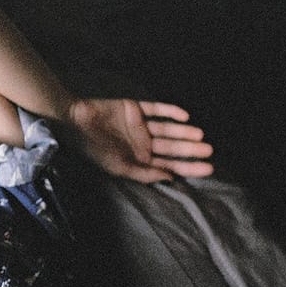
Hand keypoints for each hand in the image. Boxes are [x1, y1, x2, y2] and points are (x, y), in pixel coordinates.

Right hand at [70, 99, 213, 182]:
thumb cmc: (94, 149)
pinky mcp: (135, 108)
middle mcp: (142, 143)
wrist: (76, 122)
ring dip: (184, 132)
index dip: (188, 167)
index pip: (168, 165)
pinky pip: (156, 109)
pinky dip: (170, 111)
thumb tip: (170, 178)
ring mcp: (140, 126)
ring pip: (168, 130)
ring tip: (200, 134)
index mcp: (139, 159)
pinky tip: (184, 116)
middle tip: (210, 150)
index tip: (209, 168)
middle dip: (190, 150)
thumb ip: (144, 173)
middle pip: (172, 148)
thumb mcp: (119, 167)